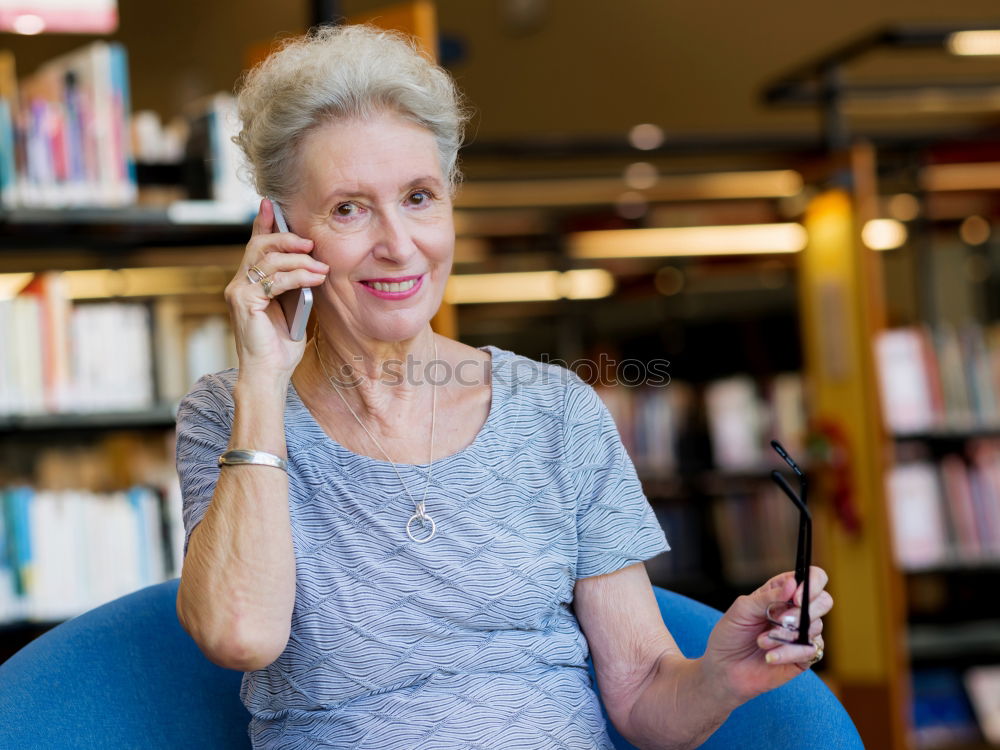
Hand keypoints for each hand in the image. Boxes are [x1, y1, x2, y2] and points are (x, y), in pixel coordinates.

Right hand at [224, 198, 328, 377]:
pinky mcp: (243, 301)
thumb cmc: (281, 346)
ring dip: (300, 260)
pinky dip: (298, 276)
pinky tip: (315, 279)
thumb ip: (294, 285)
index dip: (262, 222)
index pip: (255, 245)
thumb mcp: (292, 308)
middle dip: (287, 238)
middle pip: (260, 246)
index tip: (272, 203)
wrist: (270, 373)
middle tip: (311, 242)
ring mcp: (238, 292)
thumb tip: (312, 262)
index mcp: (249, 283)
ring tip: (321, 267)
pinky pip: (274, 279)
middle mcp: (238, 284)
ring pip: (269, 260)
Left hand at [701, 566, 832, 705]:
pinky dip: (788, 653)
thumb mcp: (742, 609)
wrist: (724, 668)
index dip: (811, 584)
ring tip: (761, 642)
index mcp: (783, 591)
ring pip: (815, 627)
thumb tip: (793, 583)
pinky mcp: (804, 656)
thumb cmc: (731, 634)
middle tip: (779, 621)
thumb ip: (768, 596)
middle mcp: (797, 610)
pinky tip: (769, 657)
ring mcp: (803, 633)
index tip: (795, 597)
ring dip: (786, 635)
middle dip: (802, 611)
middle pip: (824, 601)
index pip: (812, 577)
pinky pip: (810, 651)